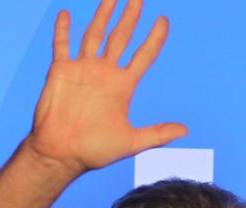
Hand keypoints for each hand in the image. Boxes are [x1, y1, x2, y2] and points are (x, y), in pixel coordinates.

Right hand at [25, 0, 187, 176]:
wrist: (61, 154)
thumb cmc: (95, 151)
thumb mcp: (131, 143)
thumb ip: (157, 134)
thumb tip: (185, 130)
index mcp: (123, 87)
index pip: (143, 56)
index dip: (155, 38)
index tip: (163, 21)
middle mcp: (104, 74)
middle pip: (121, 37)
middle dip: (130, 16)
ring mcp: (83, 70)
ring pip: (95, 34)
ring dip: (103, 14)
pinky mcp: (60, 71)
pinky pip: (62, 45)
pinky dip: (63, 30)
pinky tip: (67, 13)